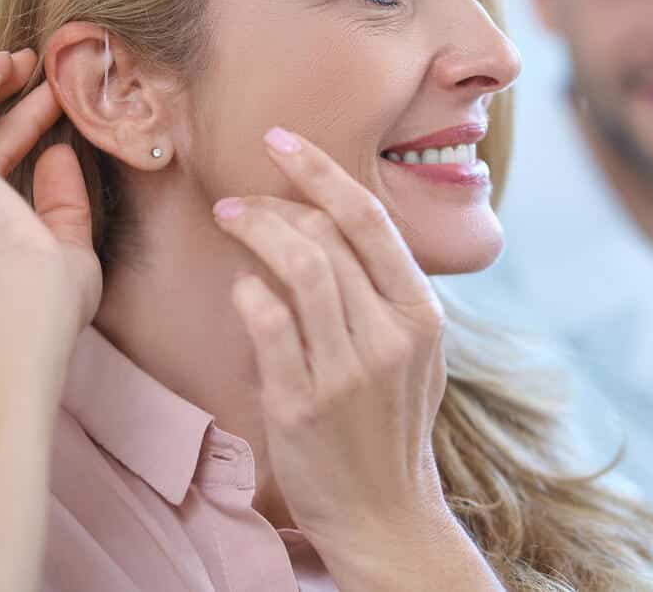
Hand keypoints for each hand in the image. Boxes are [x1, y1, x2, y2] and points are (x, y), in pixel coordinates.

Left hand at [211, 127, 453, 564]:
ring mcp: (349, 369)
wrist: (386, 511)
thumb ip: (386, 292)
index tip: (282, 141)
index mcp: (422, 313)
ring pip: (296, 269)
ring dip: (255, 233)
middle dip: (274, 204)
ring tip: (230, 220)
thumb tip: (330, 227)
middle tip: (239, 200)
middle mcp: (391, 334)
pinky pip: (266, 324)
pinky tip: (241, 287)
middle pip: (325, 237)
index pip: (370, 220)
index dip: (321, 172)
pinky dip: (247, 293)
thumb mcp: (416, 352)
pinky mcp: (304, 402)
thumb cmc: (393, 422)